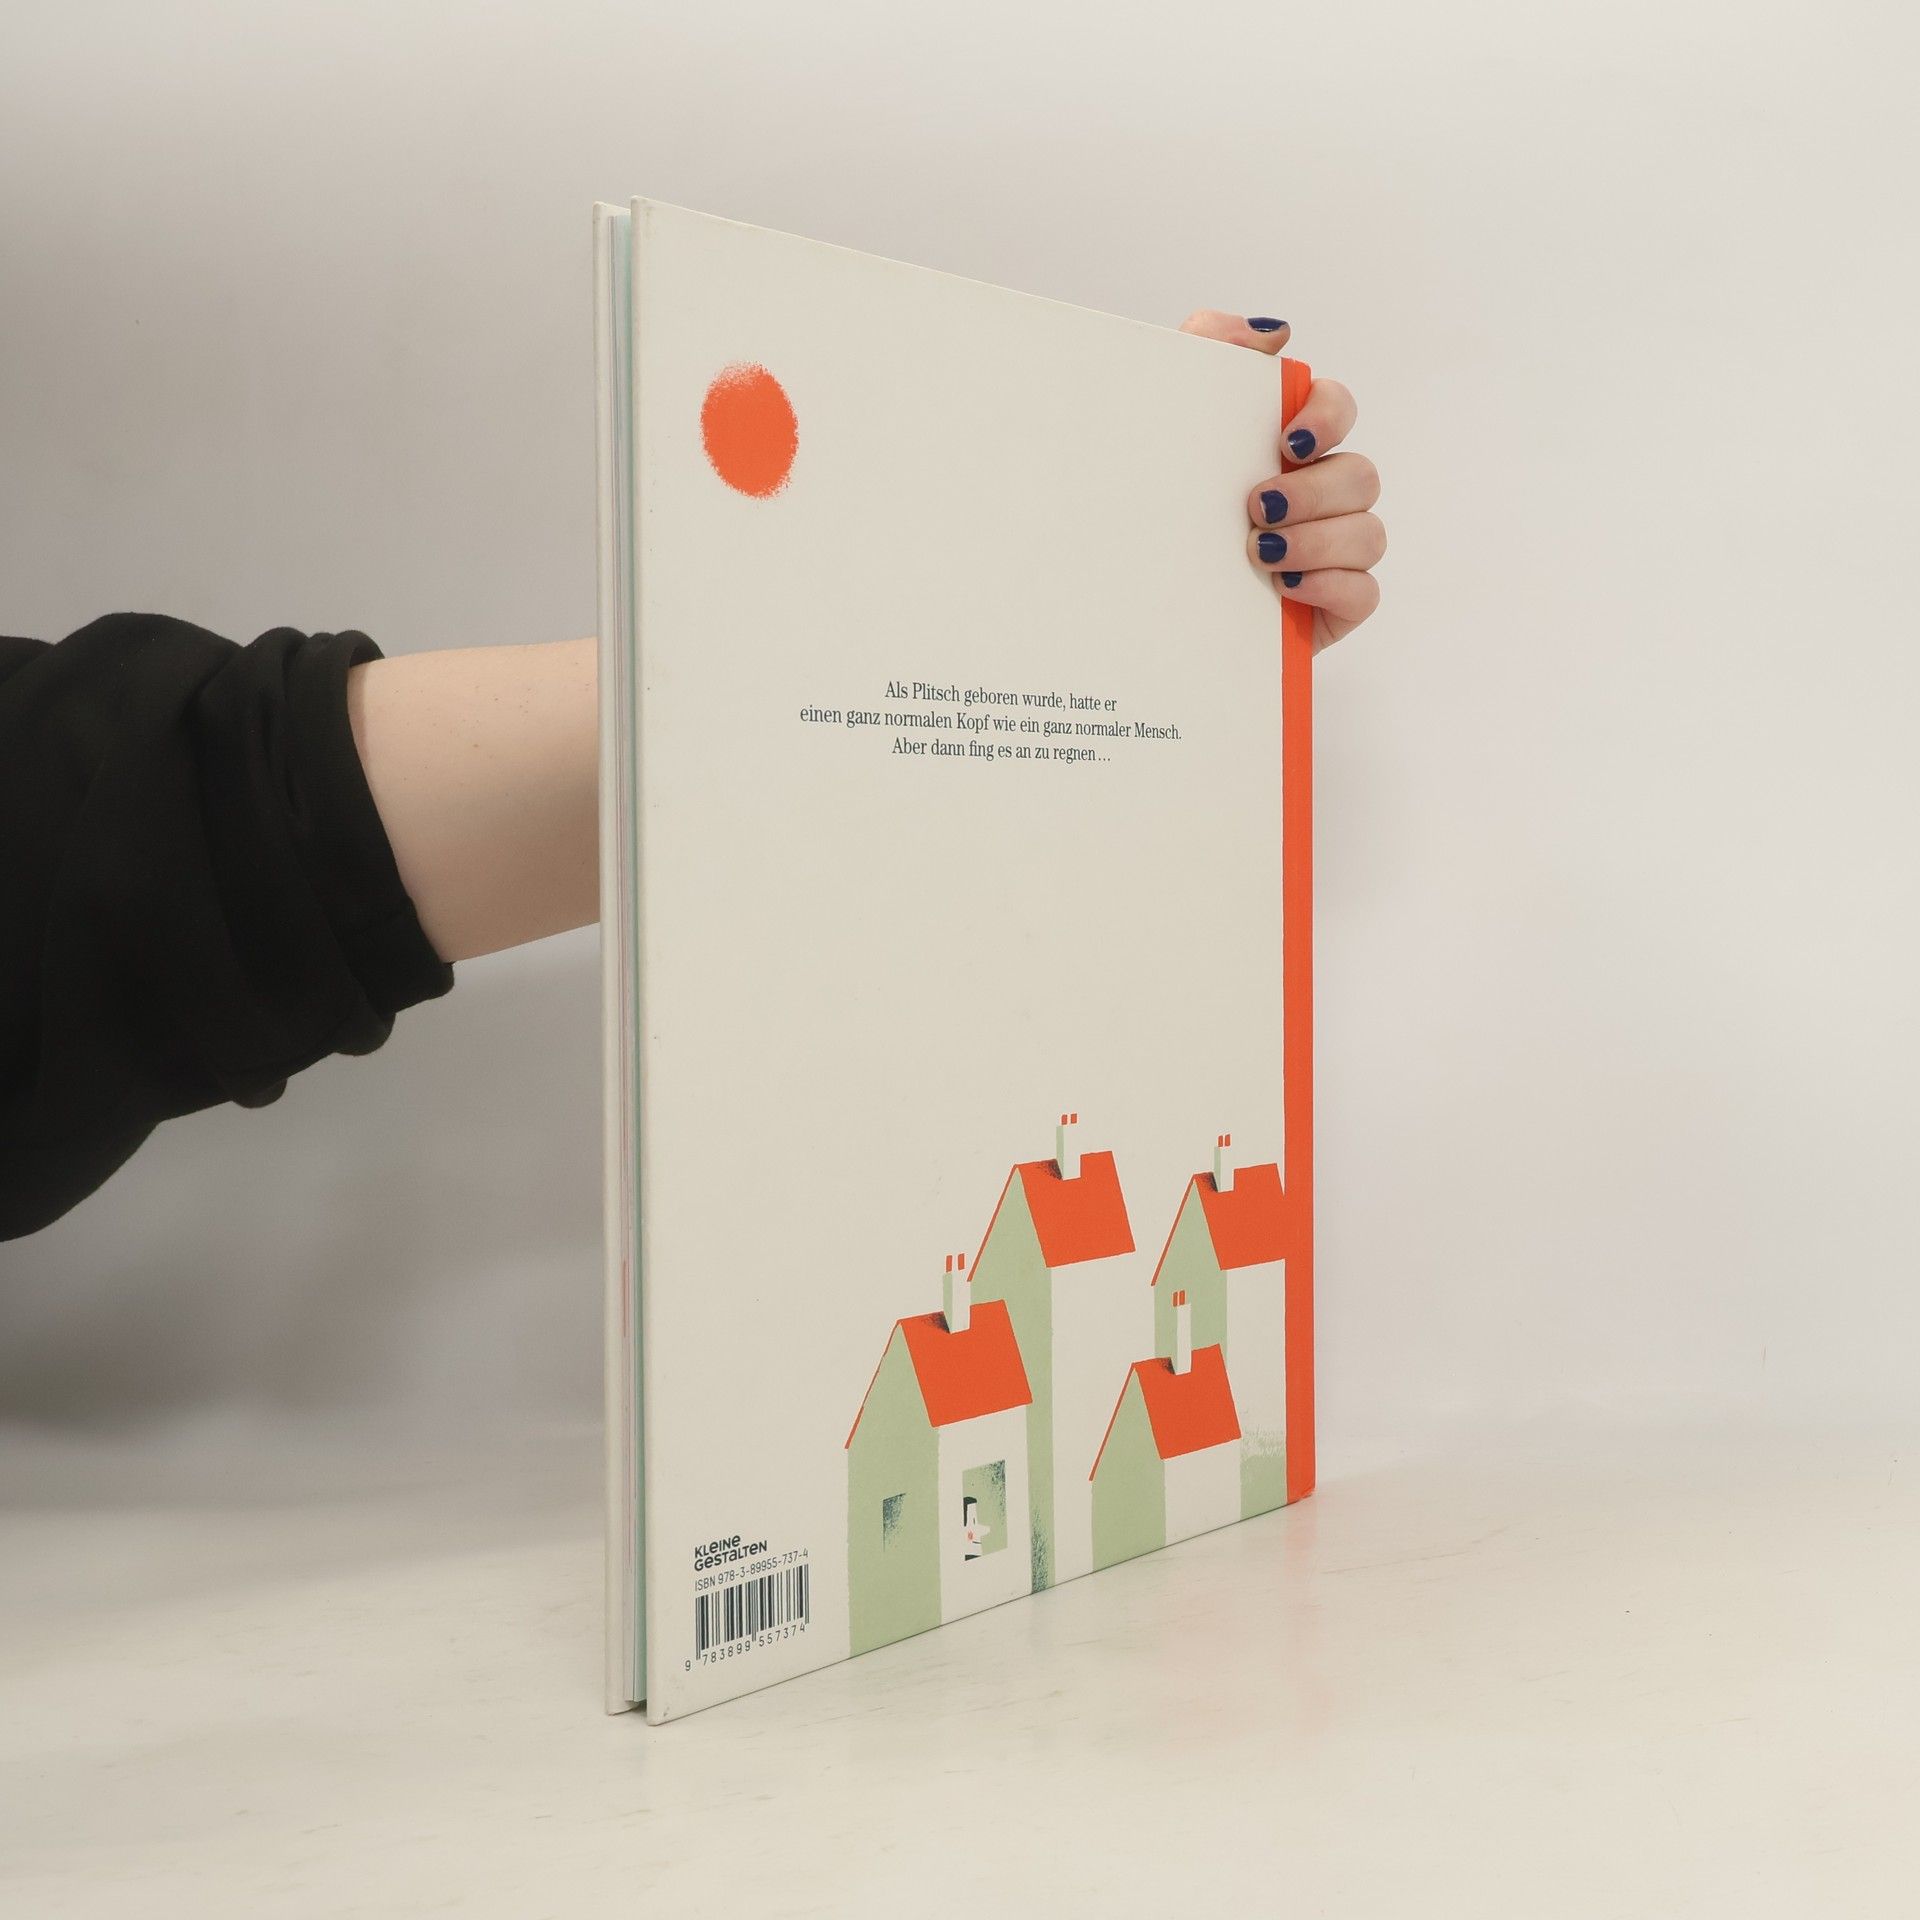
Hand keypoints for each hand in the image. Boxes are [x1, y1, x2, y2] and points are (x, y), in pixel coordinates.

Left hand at [1178, 312, 1385, 651]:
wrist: (1133, 600)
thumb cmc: (1155, 510)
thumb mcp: (1162, 421)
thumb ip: (1209, 350)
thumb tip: (1273, 335)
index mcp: (1286, 447)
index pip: (1337, 408)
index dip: (1327, 417)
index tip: (1287, 440)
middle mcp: (1318, 495)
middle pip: (1361, 475)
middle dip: (1315, 492)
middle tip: (1257, 508)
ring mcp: (1331, 552)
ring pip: (1368, 534)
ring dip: (1318, 542)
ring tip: (1261, 555)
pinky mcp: (1332, 606)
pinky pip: (1364, 592)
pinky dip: (1330, 587)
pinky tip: (1286, 588)